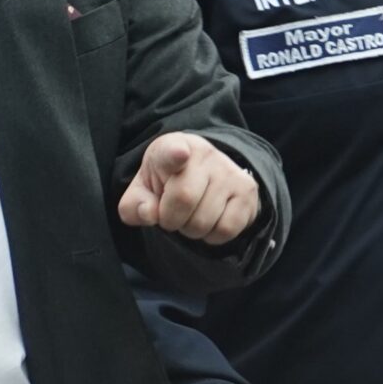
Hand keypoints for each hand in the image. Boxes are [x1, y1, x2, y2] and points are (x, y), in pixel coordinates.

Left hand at [118, 131, 258, 244]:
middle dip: (170, 220)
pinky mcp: (248, 191)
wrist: (203, 173)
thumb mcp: (141, 190)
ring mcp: (231, 172)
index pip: (173, 151)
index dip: (175, 154)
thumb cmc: (166, 183)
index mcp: (172, 148)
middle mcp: (206, 155)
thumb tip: (150, 214)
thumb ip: (134, 206)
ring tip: (191, 216)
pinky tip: (209, 222)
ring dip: (191, 230)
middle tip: (171, 214)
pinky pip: (226, 229)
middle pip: (184, 199)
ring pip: (204, 221)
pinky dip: (212, 236)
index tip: (179, 155)